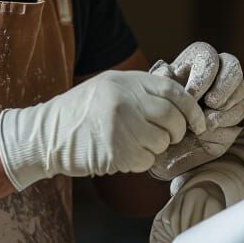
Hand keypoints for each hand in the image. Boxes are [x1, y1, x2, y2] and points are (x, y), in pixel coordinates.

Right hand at [0, 71, 205, 190]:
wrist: (44, 135)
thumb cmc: (80, 112)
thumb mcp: (109, 87)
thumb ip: (140, 90)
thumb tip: (180, 102)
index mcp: (125, 81)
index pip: (173, 91)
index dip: (191, 109)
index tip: (199, 123)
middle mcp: (124, 100)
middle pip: (171, 118)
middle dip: (176, 131)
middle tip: (167, 136)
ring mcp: (120, 126)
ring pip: (161, 142)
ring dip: (155, 148)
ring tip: (134, 143)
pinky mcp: (115, 152)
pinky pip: (146, 161)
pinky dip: (140, 161)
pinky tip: (123, 154)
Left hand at [147, 42, 243, 180]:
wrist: (157, 139)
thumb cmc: (156, 108)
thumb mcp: (155, 92)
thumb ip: (161, 79)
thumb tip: (167, 69)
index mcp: (197, 63)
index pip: (210, 56)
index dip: (204, 75)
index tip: (192, 93)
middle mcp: (217, 78)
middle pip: (234, 70)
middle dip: (225, 87)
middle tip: (211, 103)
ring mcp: (227, 102)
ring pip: (239, 101)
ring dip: (224, 114)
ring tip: (205, 124)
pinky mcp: (230, 126)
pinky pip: (236, 127)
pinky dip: (221, 132)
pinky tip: (205, 136)